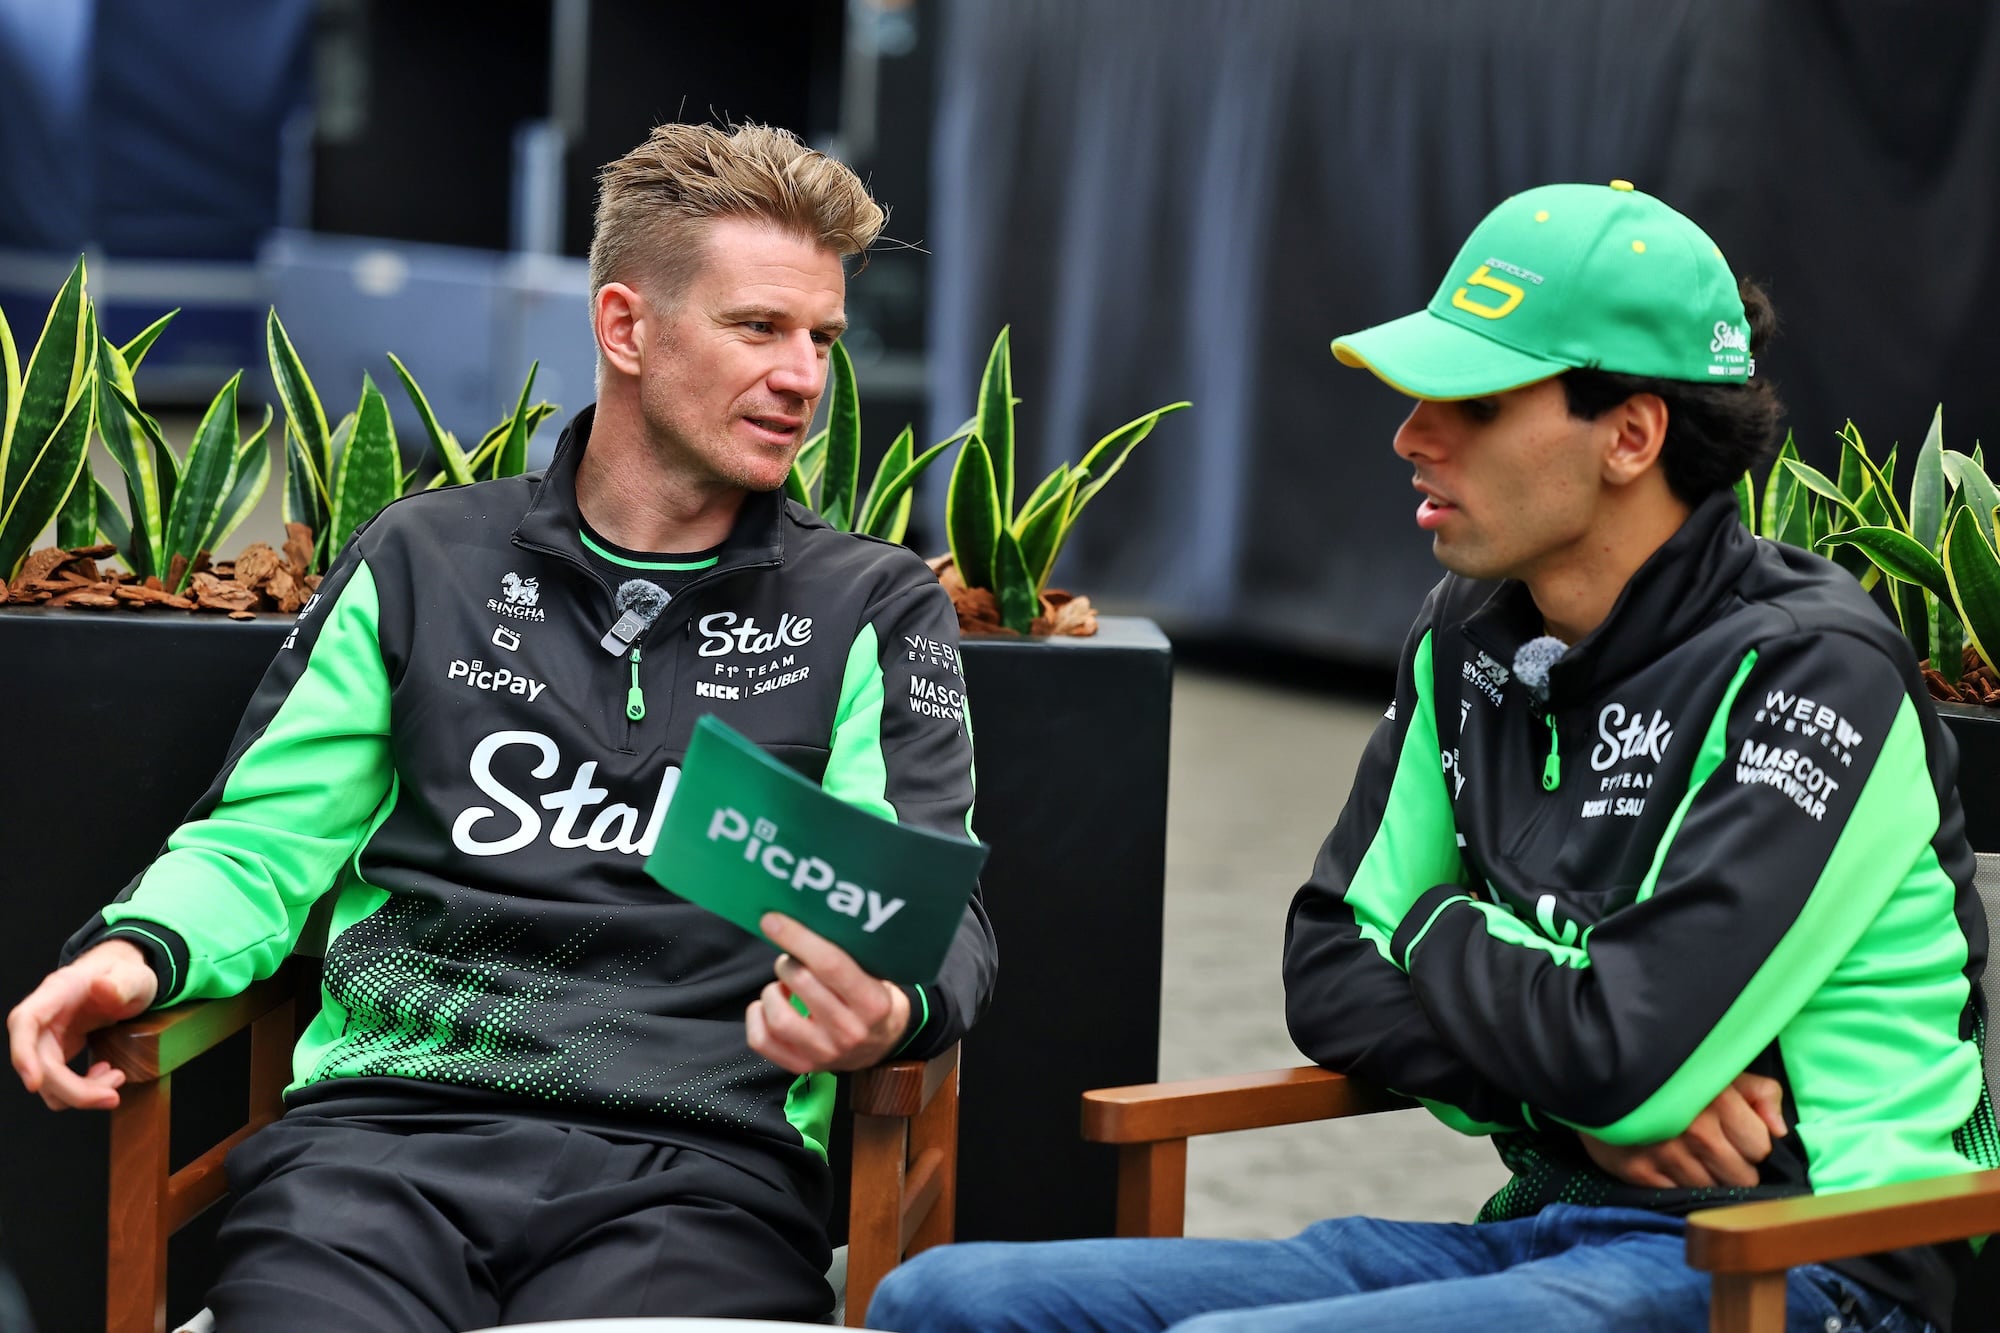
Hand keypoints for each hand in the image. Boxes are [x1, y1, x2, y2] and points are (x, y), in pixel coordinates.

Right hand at [8, 940, 158, 1110]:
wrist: (125, 982)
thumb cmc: (126, 976)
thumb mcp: (135, 976)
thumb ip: (123, 983)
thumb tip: (103, 987)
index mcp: (58, 991)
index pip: (24, 1021)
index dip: (23, 1053)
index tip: (35, 1083)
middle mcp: (45, 1017)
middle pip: (39, 1063)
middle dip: (73, 1089)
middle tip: (112, 1097)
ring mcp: (48, 1037)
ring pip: (47, 1081)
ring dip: (80, 1093)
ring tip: (116, 1078)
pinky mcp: (56, 1053)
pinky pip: (58, 1083)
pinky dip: (81, 1090)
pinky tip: (106, 1075)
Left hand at [746, 914, 910, 1073]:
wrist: (885, 1044)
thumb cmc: (874, 999)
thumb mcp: (875, 975)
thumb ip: (846, 956)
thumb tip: (802, 922)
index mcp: (872, 1003)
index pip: (830, 964)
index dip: (798, 938)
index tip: (773, 920)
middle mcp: (849, 1030)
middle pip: (801, 983)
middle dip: (788, 962)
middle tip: (792, 959)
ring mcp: (825, 1053)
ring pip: (779, 1017)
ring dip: (772, 991)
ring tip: (782, 985)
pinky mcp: (803, 1066)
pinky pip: (762, 1041)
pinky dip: (757, 1017)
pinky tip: (769, 1005)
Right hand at [1580, 1073, 1787, 1188]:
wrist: (1595, 1074)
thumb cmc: (1668, 1072)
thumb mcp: (1719, 1069)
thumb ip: (1760, 1093)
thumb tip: (1780, 1131)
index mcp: (1719, 1101)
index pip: (1760, 1148)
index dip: (1749, 1141)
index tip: (1731, 1131)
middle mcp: (1696, 1131)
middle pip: (1742, 1177)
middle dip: (1732, 1164)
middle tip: (1711, 1146)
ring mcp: (1667, 1155)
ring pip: (1713, 1191)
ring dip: (1706, 1177)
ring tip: (1689, 1154)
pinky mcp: (1640, 1172)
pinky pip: (1680, 1196)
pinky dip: (1678, 1184)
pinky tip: (1668, 1164)